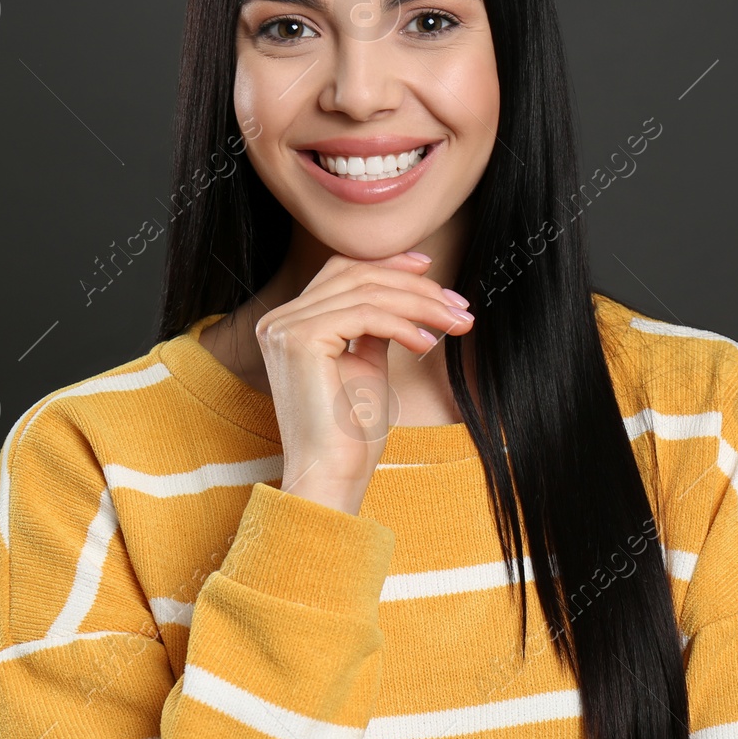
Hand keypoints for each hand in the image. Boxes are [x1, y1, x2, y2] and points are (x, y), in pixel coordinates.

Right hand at [254, 251, 474, 514]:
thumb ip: (374, 328)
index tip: (430, 269)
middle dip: (415, 286)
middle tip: (458, 304)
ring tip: (454, 323)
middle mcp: (280, 319)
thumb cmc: (349, 431)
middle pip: (358, 276)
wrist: (333, 474)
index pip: (342, 270)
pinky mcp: (302, 340)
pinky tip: (427, 342)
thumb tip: (402, 298)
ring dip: (420, 305)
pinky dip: (403, 324)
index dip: (388, 263)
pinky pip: (366, 315)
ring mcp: (286, 328)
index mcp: (290, 322)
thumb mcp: (365, 365)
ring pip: (368, 293)